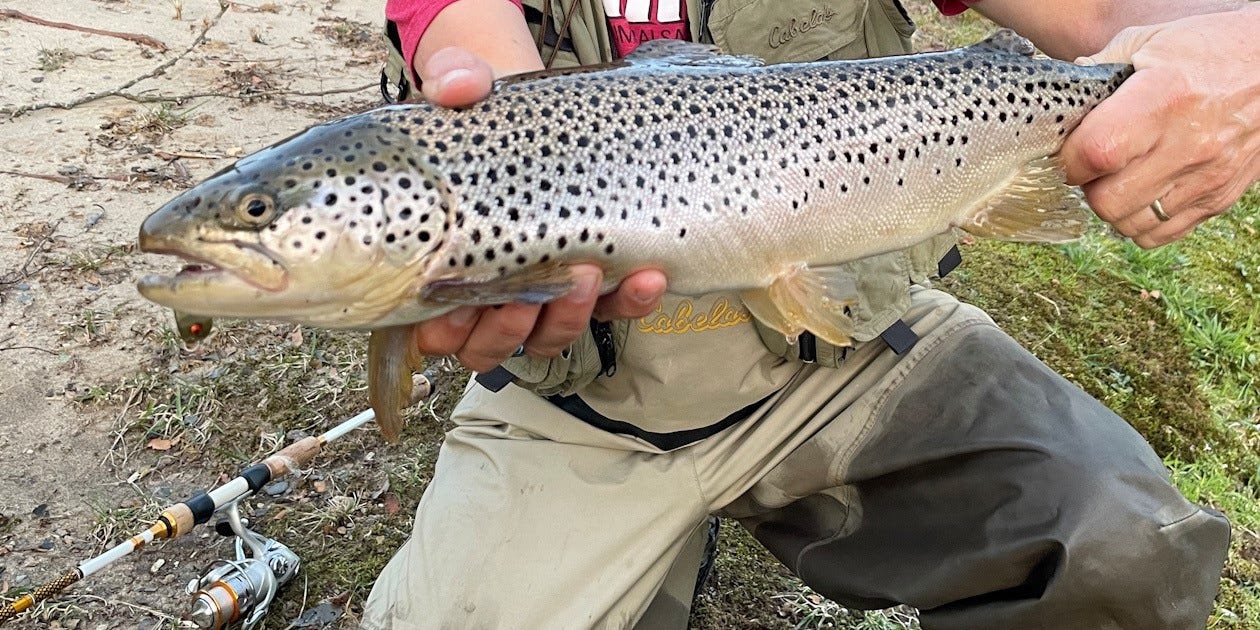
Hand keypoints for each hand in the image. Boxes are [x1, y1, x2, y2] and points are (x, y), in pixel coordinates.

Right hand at [411, 48, 667, 372]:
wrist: (534, 114)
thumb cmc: (483, 116)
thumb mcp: (461, 89)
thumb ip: (453, 82)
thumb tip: (457, 85)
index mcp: (439, 268)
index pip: (434, 327)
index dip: (447, 328)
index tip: (462, 305)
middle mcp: (486, 294)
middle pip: (490, 344)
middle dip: (512, 327)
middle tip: (536, 287)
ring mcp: (541, 294)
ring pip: (548, 338)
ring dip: (569, 318)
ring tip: (590, 275)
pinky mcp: (591, 285)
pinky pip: (611, 311)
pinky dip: (630, 302)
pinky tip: (648, 276)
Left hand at [1060, 5, 1259, 247]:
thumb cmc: (1209, 49)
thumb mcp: (1148, 42)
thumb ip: (1098, 71)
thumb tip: (1059, 101)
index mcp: (1164, 98)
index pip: (1096, 152)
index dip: (1069, 159)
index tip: (1067, 152)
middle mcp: (1188, 143)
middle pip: (1107, 201)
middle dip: (1088, 187)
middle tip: (1093, 167)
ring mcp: (1208, 176)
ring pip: (1130, 225)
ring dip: (1113, 207)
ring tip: (1119, 178)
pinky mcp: (1220, 198)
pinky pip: (1161, 235)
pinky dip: (1141, 222)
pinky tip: (1142, 193)